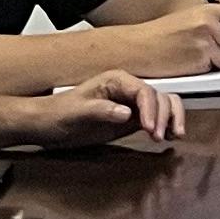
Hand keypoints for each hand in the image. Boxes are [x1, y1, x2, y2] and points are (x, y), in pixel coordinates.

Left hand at [15, 67, 177, 152]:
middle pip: (159, 96)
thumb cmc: (58, 115)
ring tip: (173, 136)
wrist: (46, 125)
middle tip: (158, 137)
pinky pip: (157, 118)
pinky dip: (168, 124)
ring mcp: (131, 104)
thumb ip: (101, 110)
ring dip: (171, 118)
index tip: (150, 129)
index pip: (144, 91)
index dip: (152, 109)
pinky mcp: (132, 118)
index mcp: (116, 81)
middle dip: (164, 115)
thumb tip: (128, 113)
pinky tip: (172, 135)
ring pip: (164, 105)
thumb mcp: (76, 113)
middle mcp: (128, 89)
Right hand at [115, 3, 219, 76]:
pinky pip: (218, 69)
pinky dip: (211, 70)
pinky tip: (196, 64)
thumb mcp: (191, 17)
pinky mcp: (198, 61)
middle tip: (218, 50)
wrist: (136, 48)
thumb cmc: (160, 35)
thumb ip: (216, 20)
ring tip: (205, 57)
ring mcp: (204, 43)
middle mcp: (208, 24)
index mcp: (208, 10)